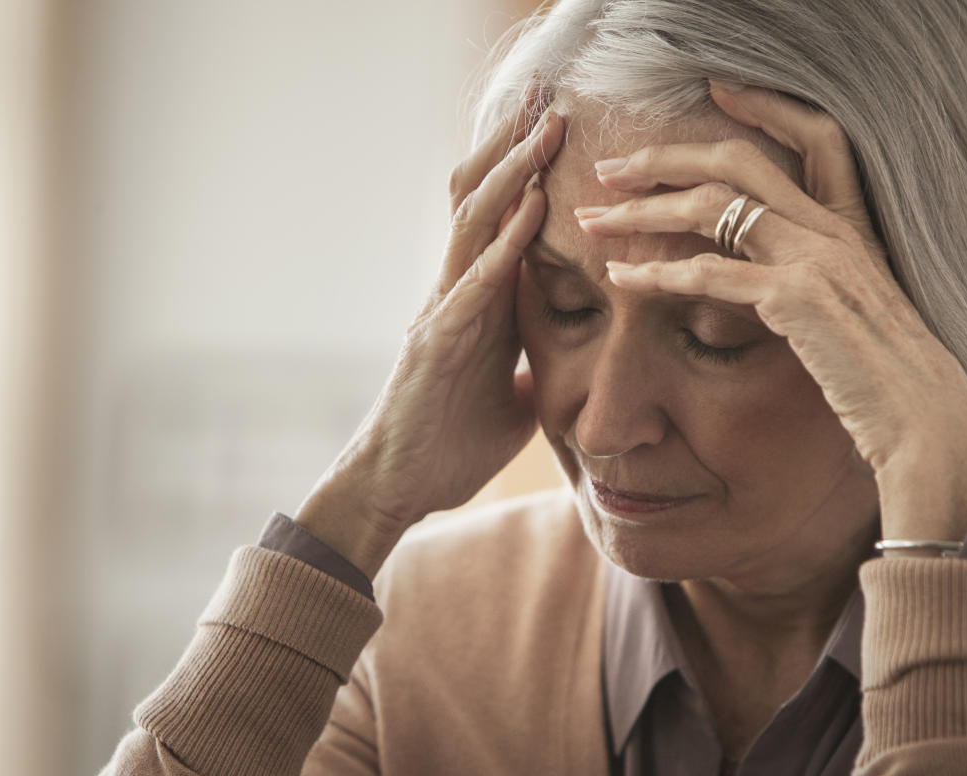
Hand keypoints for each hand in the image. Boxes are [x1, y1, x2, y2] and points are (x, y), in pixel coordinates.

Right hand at [298, 88, 565, 574]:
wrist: (398, 488)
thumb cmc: (450, 445)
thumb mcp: (513, 398)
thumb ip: (532, 365)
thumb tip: (567, 358)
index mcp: (477, 303)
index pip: (501, 220)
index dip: (525, 171)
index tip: (556, 126)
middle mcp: (456, 293)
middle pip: (483, 202)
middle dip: (515, 147)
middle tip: (548, 95)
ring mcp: (443, 312)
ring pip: (475, 225)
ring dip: (514, 173)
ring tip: (545, 125)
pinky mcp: (437, 342)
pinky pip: (476, 283)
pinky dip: (506, 242)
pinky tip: (533, 207)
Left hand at [574, 81, 966, 541]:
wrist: (926, 419)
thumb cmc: (886, 378)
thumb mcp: (854, 314)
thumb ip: (812, 284)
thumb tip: (769, 285)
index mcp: (853, 226)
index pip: (818, 136)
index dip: (768, 106)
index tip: (716, 91)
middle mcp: (834, 230)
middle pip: (739, 162)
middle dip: (665, 158)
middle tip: (610, 168)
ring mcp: (816, 259)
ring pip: (711, 207)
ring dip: (642, 210)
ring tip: (594, 221)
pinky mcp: (796, 299)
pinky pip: (709, 274)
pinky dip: (656, 274)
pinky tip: (622, 277)